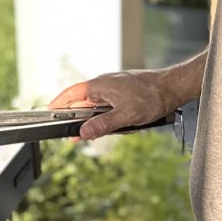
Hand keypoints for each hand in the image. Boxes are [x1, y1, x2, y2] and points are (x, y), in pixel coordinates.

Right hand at [48, 70, 173, 140]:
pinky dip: (109, 117)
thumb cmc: (152, 96)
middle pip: (81, 104)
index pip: (70, 94)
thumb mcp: (126, 115)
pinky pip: (107, 107)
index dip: (57, 105)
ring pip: (96, 108)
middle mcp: (103, 85)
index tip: (48, 114)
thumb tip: (83, 133)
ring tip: (109, 129)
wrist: (173, 87)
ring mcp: (112, 89)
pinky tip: (120, 124)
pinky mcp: (121, 93)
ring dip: (99, 120)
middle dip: (80, 120)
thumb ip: (103, 125)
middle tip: (76, 135)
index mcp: (98, 86)